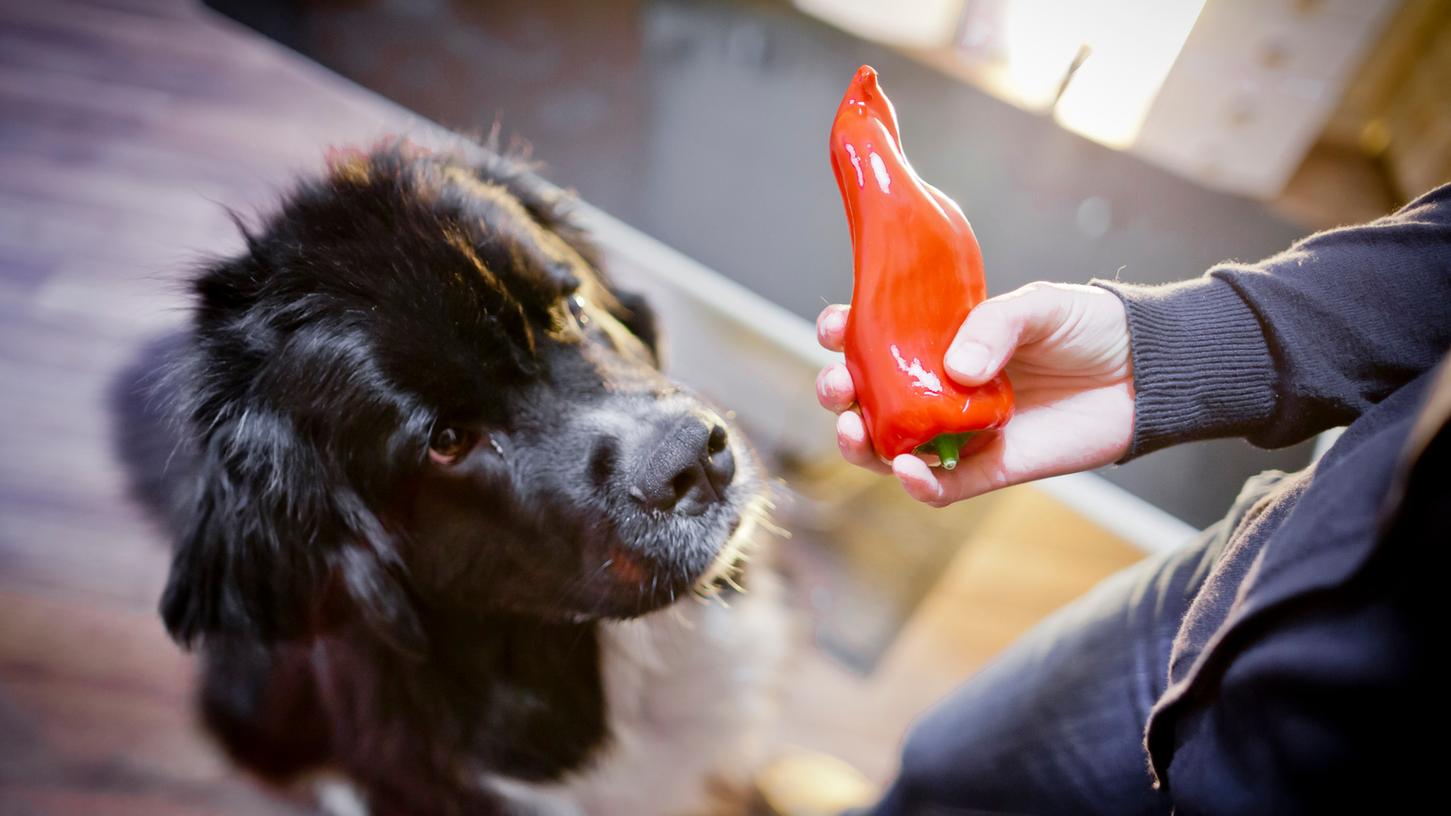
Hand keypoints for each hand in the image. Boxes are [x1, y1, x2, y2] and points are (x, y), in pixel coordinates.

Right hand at [815, 282, 1134, 505]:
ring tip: (852, 430)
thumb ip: (994, 326)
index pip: (878, 339)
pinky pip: (943, 487)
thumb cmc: (1090, 328)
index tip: (834, 325)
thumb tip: (955, 369)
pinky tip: (906, 470)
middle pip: (871, 398)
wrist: (1146, 372)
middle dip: (839, 393)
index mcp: (942, 341)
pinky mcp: (991, 468)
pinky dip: (918, 485)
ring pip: (892, 448)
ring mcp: (961, 431)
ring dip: (861, 444)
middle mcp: (941, 389)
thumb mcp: (1039, 305)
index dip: (846, 333)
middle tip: (837, 385)